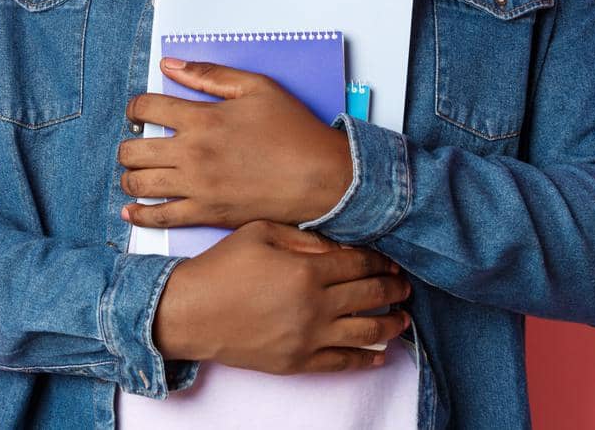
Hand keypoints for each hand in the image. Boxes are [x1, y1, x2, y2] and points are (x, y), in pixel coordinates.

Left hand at [120, 57, 352, 228]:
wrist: (322, 177)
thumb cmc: (294, 130)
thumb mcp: (256, 87)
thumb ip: (209, 74)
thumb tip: (169, 64)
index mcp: (202, 119)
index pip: (146, 108)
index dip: (135, 108)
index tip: (139, 112)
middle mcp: (193, 153)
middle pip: (133, 150)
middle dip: (129, 145)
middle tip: (138, 143)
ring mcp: (198, 187)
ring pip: (139, 184)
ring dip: (130, 176)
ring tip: (136, 171)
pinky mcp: (207, 214)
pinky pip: (160, 218)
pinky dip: (139, 215)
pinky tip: (131, 210)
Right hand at [152, 220, 411, 373]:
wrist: (190, 312)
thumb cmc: (221, 267)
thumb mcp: (260, 233)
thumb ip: (303, 237)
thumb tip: (338, 246)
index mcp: (306, 269)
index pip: (359, 265)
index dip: (380, 262)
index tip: (391, 262)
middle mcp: (313, 306)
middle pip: (368, 296)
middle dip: (392, 289)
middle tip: (404, 286)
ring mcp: (307, 338)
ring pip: (365, 332)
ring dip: (390, 324)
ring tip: (402, 319)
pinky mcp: (297, 362)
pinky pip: (342, 362)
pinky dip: (367, 359)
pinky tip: (381, 354)